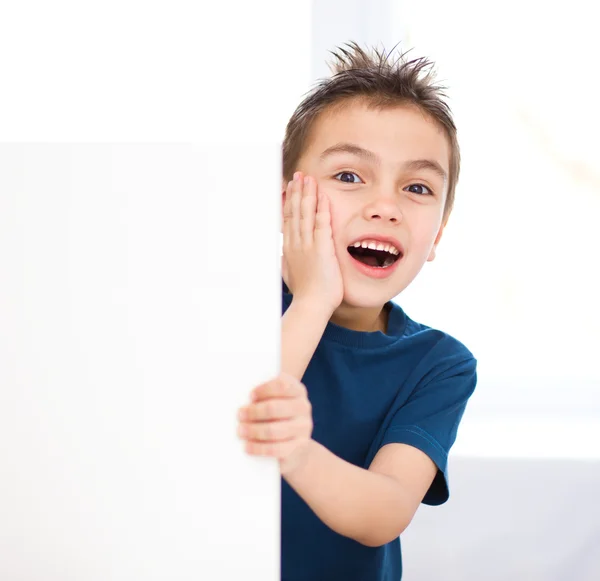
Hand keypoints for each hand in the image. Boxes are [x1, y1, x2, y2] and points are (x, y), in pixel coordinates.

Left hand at [237, 372, 313, 474]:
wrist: (296, 445)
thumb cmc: (277, 415)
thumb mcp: (275, 400)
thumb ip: (262, 395)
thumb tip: (237, 396)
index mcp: (297, 390)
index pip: (282, 385)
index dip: (264, 390)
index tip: (250, 396)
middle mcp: (303, 407)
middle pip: (274, 408)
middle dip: (253, 412)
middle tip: (239, 415)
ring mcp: (303, 428)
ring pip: (274, 430)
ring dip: (253, 430)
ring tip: (240, 431)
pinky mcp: (299, 447)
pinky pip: (276, 449)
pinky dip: (259, 448)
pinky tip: (247, 446)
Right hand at [282, 171, 343, 313]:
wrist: (311, 305)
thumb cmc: (305, 294)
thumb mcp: (290, 275)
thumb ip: (286, 263)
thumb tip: (282, 259)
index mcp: (289, 249)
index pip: (288, 219)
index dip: (289, 202)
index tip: (290, 188)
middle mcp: (295, 244)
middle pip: (295, 212)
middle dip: (297, 192)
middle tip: (299, 176)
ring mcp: (307, 245)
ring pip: (306, 214)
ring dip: (307, 194)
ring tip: (309, 178)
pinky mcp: (321, 249)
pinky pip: (321, 224)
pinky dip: (321, 208)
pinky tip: (322, 196)